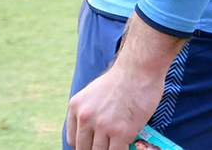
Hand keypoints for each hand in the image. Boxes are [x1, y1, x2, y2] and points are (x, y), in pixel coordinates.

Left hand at [65, 14, 182, 149]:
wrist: (138, 69)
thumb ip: (90, 112)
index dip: (84, 147)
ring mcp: (103, 126)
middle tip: (106, 146)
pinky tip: (127, 146)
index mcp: (76, 106)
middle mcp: (86, 117)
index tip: (93, 147)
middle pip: (85, 149)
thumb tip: (93, 135)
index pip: (73, 140)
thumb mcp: (94, 94)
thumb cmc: (121, 80)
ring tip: (116, 145)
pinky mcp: (121, 132)